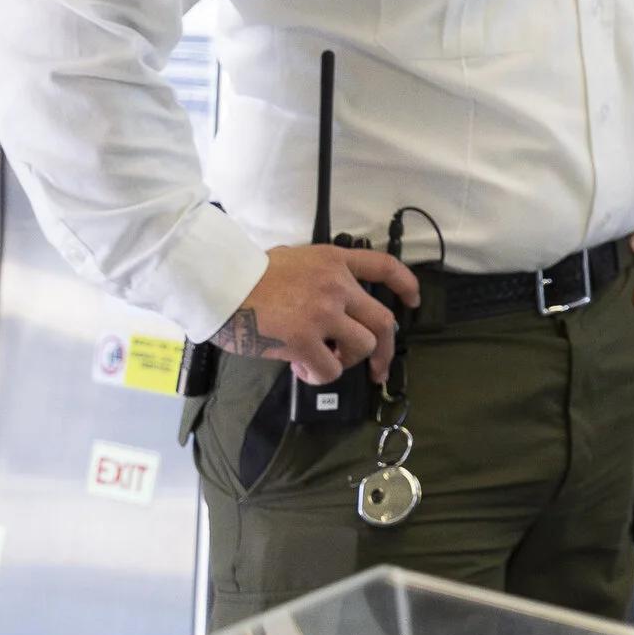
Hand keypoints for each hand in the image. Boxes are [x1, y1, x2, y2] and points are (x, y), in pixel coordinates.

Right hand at [211, 244, 420, 385]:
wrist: (219, 284)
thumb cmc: (247, 274)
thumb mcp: (293, 258)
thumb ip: (318, 276)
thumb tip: (328, 303)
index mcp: (334, 261)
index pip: (384, 267)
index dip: (406, 285)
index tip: (414, 301)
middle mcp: (336, 285)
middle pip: (383, 320)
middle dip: (386, 350)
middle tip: (379, 369)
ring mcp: (323, 312)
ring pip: (361, 346)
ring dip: (346, 362)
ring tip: (323, 361)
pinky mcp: (304, 339)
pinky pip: (329, 369)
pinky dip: (320, 376)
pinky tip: (302, 370)